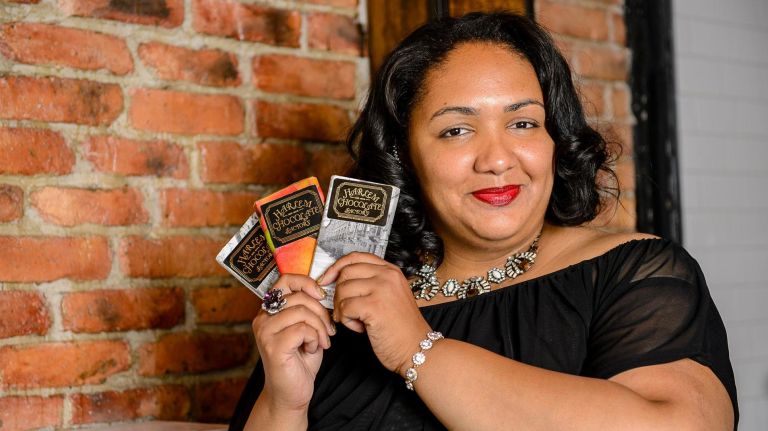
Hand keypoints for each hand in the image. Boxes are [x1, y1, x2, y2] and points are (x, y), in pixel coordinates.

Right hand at [252, 274, 334, 412]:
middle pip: (299, 297)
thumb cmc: (300, 361)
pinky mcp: (273, 346)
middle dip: (321, 313)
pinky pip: (302, 329)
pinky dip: (315, 338)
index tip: (322, 296)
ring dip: (320, 327)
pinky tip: (313, 349)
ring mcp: (265, 332)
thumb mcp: (306, 329)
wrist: (291, 394)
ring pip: (302, 312)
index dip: (307, 283)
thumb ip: (308, 309)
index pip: (286, 280)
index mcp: (269, 310)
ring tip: (322, 341)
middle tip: (328, 331)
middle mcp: (263, 318)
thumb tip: (323, 290)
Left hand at [319, 252, 431, 375]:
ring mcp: (381, 289)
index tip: (326, 280)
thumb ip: (370, 283)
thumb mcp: (390, 295)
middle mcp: (387, 275)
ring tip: (358, 321)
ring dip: (343, 310)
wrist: (416, 348)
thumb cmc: (401, 328)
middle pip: (345, 273)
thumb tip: (337, 280)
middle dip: (338, 293)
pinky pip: (344, 308)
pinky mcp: (374, 306)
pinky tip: (361, 328)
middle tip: (346, 311)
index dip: (336, 267)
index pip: (355, 257)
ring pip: (342, 290)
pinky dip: (347, 321)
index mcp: (390, 270)